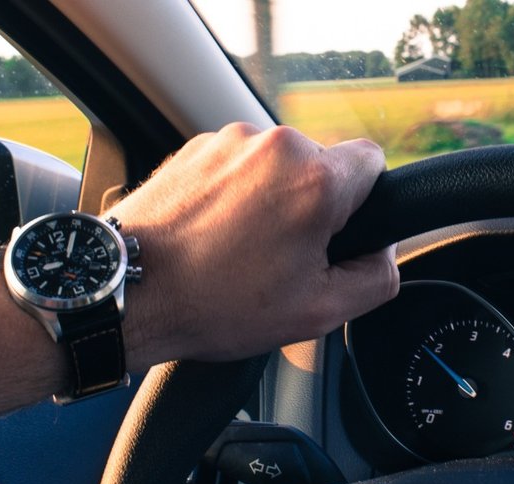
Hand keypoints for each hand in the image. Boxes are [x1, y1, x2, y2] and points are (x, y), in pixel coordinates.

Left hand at [109, 123, 397, 363]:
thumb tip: (385, 254)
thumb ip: (376, 278)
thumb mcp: (319, 312)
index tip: (337, 236)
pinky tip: (213, 237)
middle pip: (322, 167)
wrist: (129, 291)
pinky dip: (235, 197)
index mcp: (316, 180)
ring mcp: (230, 141)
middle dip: (312, 208)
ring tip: (238, 252)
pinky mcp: (195, 147)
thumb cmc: (215, 304)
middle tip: (282, 259)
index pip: (374, 162)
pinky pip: (238, 167)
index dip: (364, 204)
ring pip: (277, 168)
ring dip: (271, 202)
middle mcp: (275, 146)